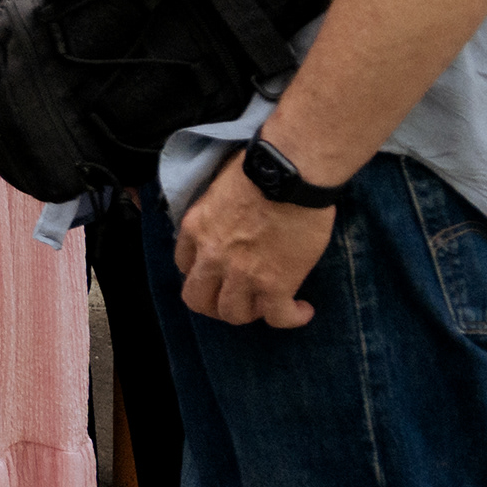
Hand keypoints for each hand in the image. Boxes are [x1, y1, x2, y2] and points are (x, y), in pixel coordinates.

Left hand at [176, 155, 331, 329]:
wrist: (289, 173)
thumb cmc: (259, 169)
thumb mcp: (217, 188)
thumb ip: (216, 212)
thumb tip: (230, 216)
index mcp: (195, 229)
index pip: (184, 265)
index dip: (202, 273)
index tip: (219, 273)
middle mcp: (211, 256)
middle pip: (198, 300)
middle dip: (215, 305)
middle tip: (238, 299)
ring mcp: (241, 273)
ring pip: (233, 314)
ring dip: (250, 313)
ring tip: (270, 305)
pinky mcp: (275, 283)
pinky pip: (277, 316)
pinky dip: (290, 318)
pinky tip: (301, 310)